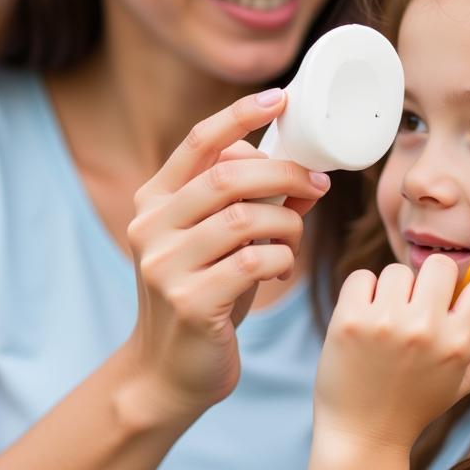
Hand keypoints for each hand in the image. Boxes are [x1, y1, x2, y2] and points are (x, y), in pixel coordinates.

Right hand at [123, 90, 329, 426]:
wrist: (169, 372)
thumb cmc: (205, 295)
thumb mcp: (218, 242)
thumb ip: (249, 203)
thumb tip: (301, 168)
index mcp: (155, 201)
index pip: (199, 143)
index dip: (242, 114)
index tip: (282, 98)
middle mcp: (152, 226)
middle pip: (231, 176)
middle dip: (286, 174)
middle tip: (317, 185)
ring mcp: (165, 265)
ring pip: (248, 219)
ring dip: (287, 226)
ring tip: (292, 241)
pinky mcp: (190, 301)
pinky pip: (257, 262)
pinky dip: (282, 260)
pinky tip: (281, 269)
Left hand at [314, 239, 469, 452]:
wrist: (362, 435)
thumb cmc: (417, 403)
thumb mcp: (465, 380)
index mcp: (459, 345)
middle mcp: (426, 331)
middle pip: (440, 265)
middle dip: (431, 280)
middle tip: (418, 306)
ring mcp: (386, 324)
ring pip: (397, 271)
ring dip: (393, 291)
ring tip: (387, 324)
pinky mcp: (349, 320)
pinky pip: (362, 277)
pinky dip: (362, 293)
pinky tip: (363, 322)